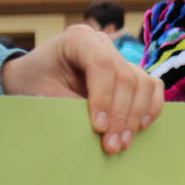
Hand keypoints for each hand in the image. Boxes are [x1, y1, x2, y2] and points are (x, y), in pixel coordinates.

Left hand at [0, 24, 162, 155]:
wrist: (33, 79)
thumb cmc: (32, 83)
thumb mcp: (40, 93)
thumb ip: (67, 105)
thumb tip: (96, 130)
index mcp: (79, 38)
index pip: (101, 64)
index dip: (104, 97)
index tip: (98, 128)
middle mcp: (104, 44)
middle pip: (125, 77)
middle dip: (120, 115)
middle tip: (111, 146)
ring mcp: (121, 58)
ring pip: (143, 84)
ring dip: (136, 117)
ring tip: (122, 144)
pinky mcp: (131, 75)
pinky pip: (152, 88)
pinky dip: (150, 108)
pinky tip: (139, 128)